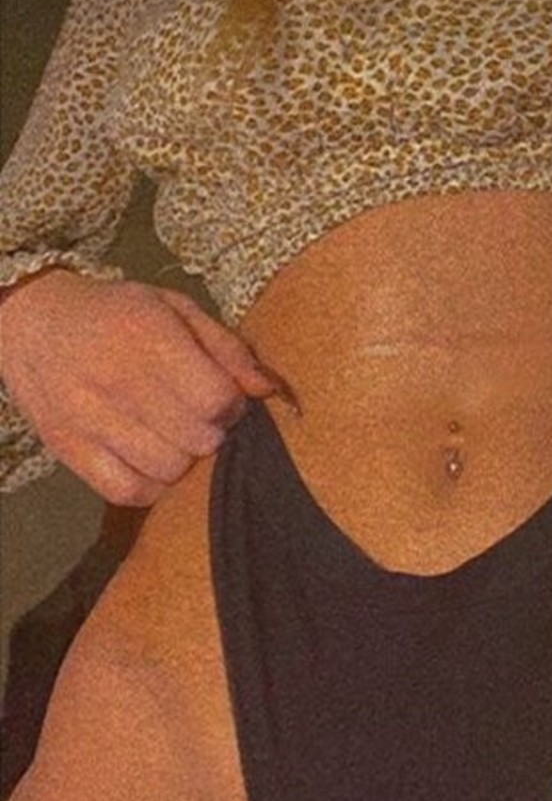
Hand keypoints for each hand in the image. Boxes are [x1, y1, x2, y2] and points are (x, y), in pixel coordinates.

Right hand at [0, 269, 292, 505]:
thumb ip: (225, 347)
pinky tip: (149, 458)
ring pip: (167, 469)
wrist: (33, 323)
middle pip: (197, 439)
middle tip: (197, 416)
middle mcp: (116, 379)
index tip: (223, 397)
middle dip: (211, 431)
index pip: (214, 398)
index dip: (231, 404)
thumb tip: (270, 389)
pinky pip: (127, 491)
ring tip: (173, 434)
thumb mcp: (174, 309)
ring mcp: (88, 419)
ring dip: (183, 457)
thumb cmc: (117, 313)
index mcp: (147, 336)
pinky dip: (150, 484)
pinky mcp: (68, 450)